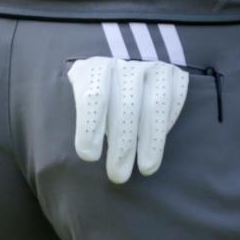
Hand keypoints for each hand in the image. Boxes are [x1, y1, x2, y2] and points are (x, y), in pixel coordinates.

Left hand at [68, 57, 190, 182]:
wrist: (122, 64)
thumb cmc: (91, 95)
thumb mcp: (75, 98)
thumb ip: (76, 120)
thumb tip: (64, 157)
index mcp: (92, 68)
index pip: (93, 96)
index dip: (91, 126)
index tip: (89, 156)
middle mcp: (124, 63)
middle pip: (125, 106)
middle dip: (122, 144)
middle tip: (118, 176)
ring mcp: (152, 67)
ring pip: (154, 105)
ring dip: (150, 140)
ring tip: (146, 169)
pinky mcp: (174, 73)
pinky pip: (174, 100)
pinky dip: (167, 125)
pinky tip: (158, 145)